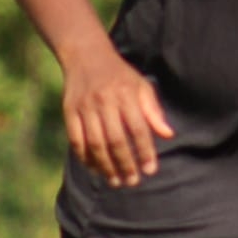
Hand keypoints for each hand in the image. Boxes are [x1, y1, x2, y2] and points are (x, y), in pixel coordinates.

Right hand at [62, 49, 174, 187]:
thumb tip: (169, 135)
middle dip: (125, 164)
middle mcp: (105, 100)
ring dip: (106, 166)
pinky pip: (76, 140)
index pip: (138, 128)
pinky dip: (85, 157)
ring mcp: (85, 106)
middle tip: (133, 182)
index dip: (145, 151)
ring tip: (116, 181)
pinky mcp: (69, 111)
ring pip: (95, 143)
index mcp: (126, 93)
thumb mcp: (141, 86)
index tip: (151, 170)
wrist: (86, 55)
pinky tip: (95, 169)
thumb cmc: (120, 75)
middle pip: (115, 140)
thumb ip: (153, 111)